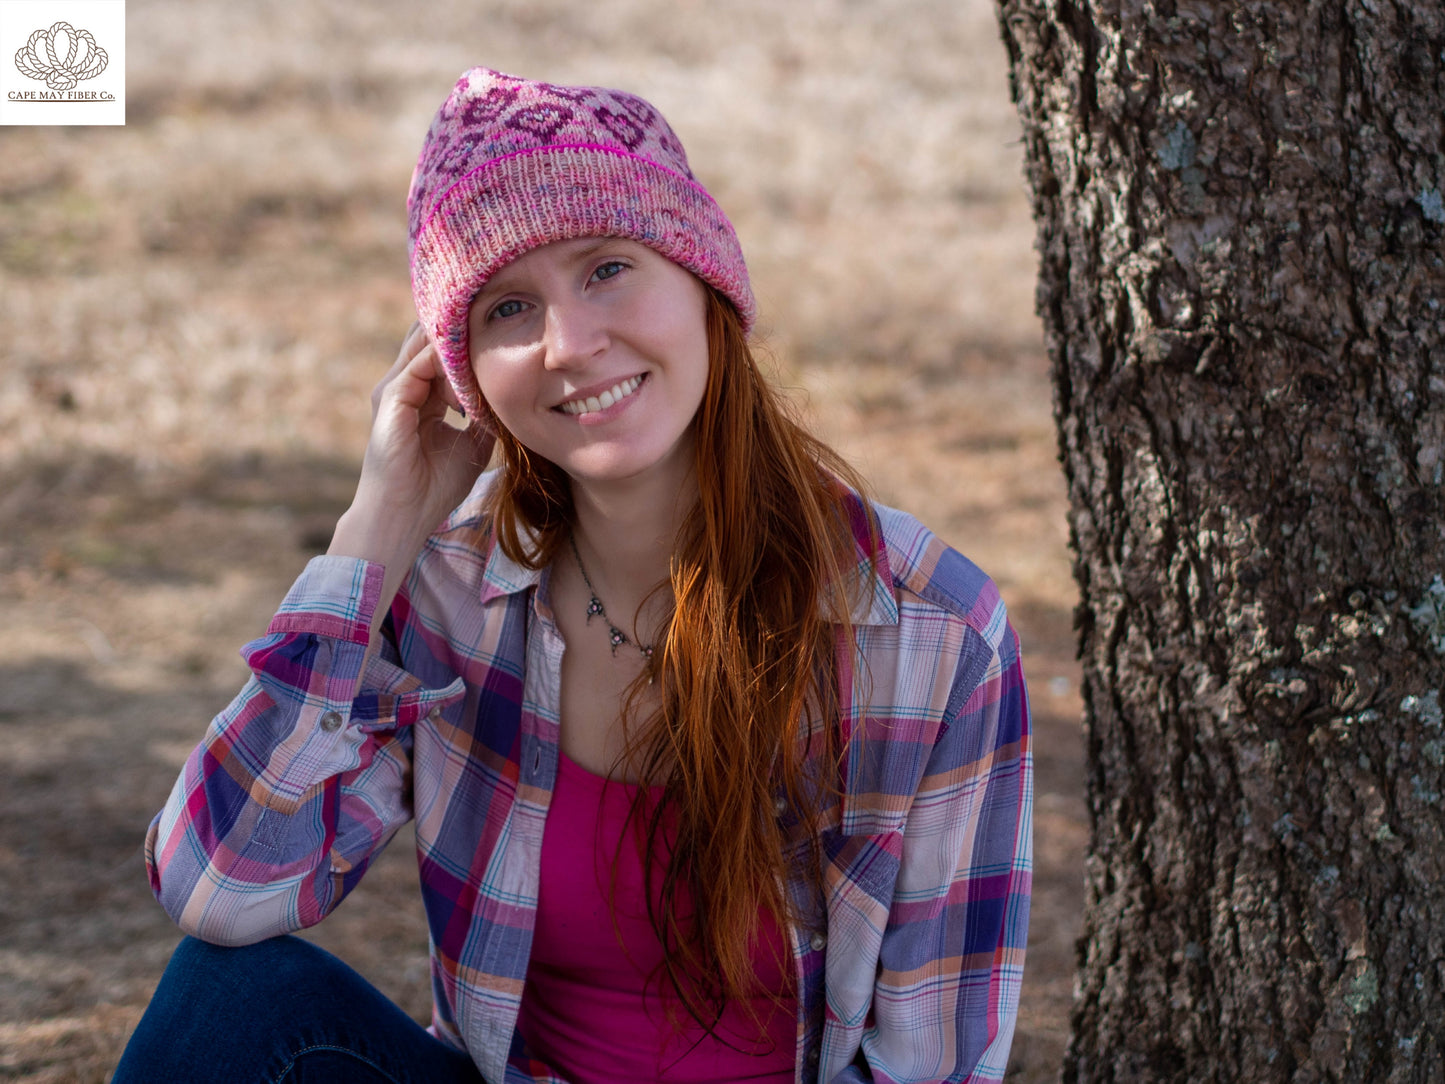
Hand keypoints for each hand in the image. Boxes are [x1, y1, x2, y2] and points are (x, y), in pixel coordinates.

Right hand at [329, 323, 494, 601]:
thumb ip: (484, 415)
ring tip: (490, 330)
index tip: (504, 330)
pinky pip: (418, 365)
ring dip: (456, 339)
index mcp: (421, 396)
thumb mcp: (472, 444)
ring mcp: (394, 390)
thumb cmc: (435, 487)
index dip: (468, 340)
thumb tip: (511, 396)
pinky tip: (473, 359)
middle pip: (428, 339)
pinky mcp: (390, 399)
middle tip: (499, 316)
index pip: (441, 354)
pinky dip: (444, 358)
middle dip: (461, 329)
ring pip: (423, 345)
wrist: (404, 515)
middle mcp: (404, 387)